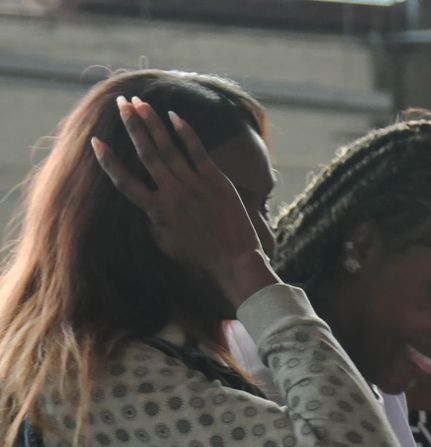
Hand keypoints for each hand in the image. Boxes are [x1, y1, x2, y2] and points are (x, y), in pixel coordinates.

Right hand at [90, 95, 274, 310]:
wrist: (236, 260)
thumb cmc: (199, 256)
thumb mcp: (165, 243)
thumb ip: (151, 220)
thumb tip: (141, 202)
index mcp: (156, 212)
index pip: (124, 181)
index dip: (109, 161)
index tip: (96, 142)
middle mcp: (172, 194)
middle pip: (146, 154)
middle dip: (132, 126)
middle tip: (120, 103)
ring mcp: (194, 185)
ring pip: (168, 148)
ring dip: (152, 122)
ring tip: (139, 102)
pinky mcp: (216, 181)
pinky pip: (197, 151)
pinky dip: (185, 132)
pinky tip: (173, 115)